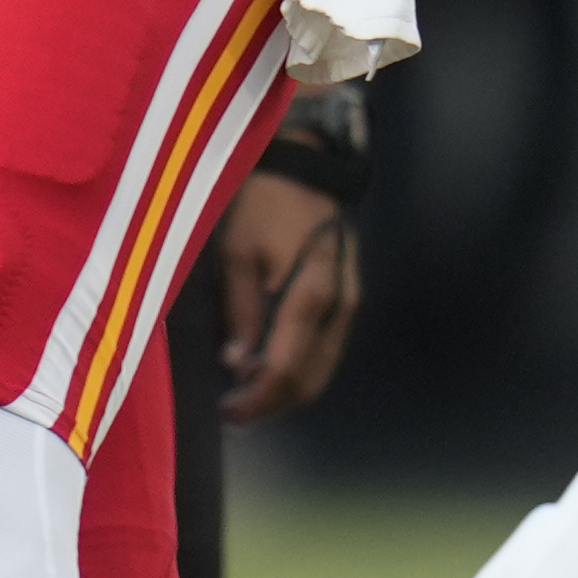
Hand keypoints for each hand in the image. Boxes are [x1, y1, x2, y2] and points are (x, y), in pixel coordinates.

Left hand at [210, 172, 360, 421]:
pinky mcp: (347, 297)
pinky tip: (269, 367)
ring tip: (247, 394)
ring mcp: (349, 304)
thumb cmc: (265, 202)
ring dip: (287, 391)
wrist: (308, 164)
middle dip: (272, 404)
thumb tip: (238, 364)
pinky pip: (326, 350)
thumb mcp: (238, 252)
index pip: (285, 368)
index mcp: (311, 295)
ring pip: (323, 369)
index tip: (228, 413)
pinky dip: (300, 369)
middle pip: (311, 379)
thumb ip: (242, 311)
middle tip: (234, 412)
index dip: (256, 398)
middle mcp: (340, 307)